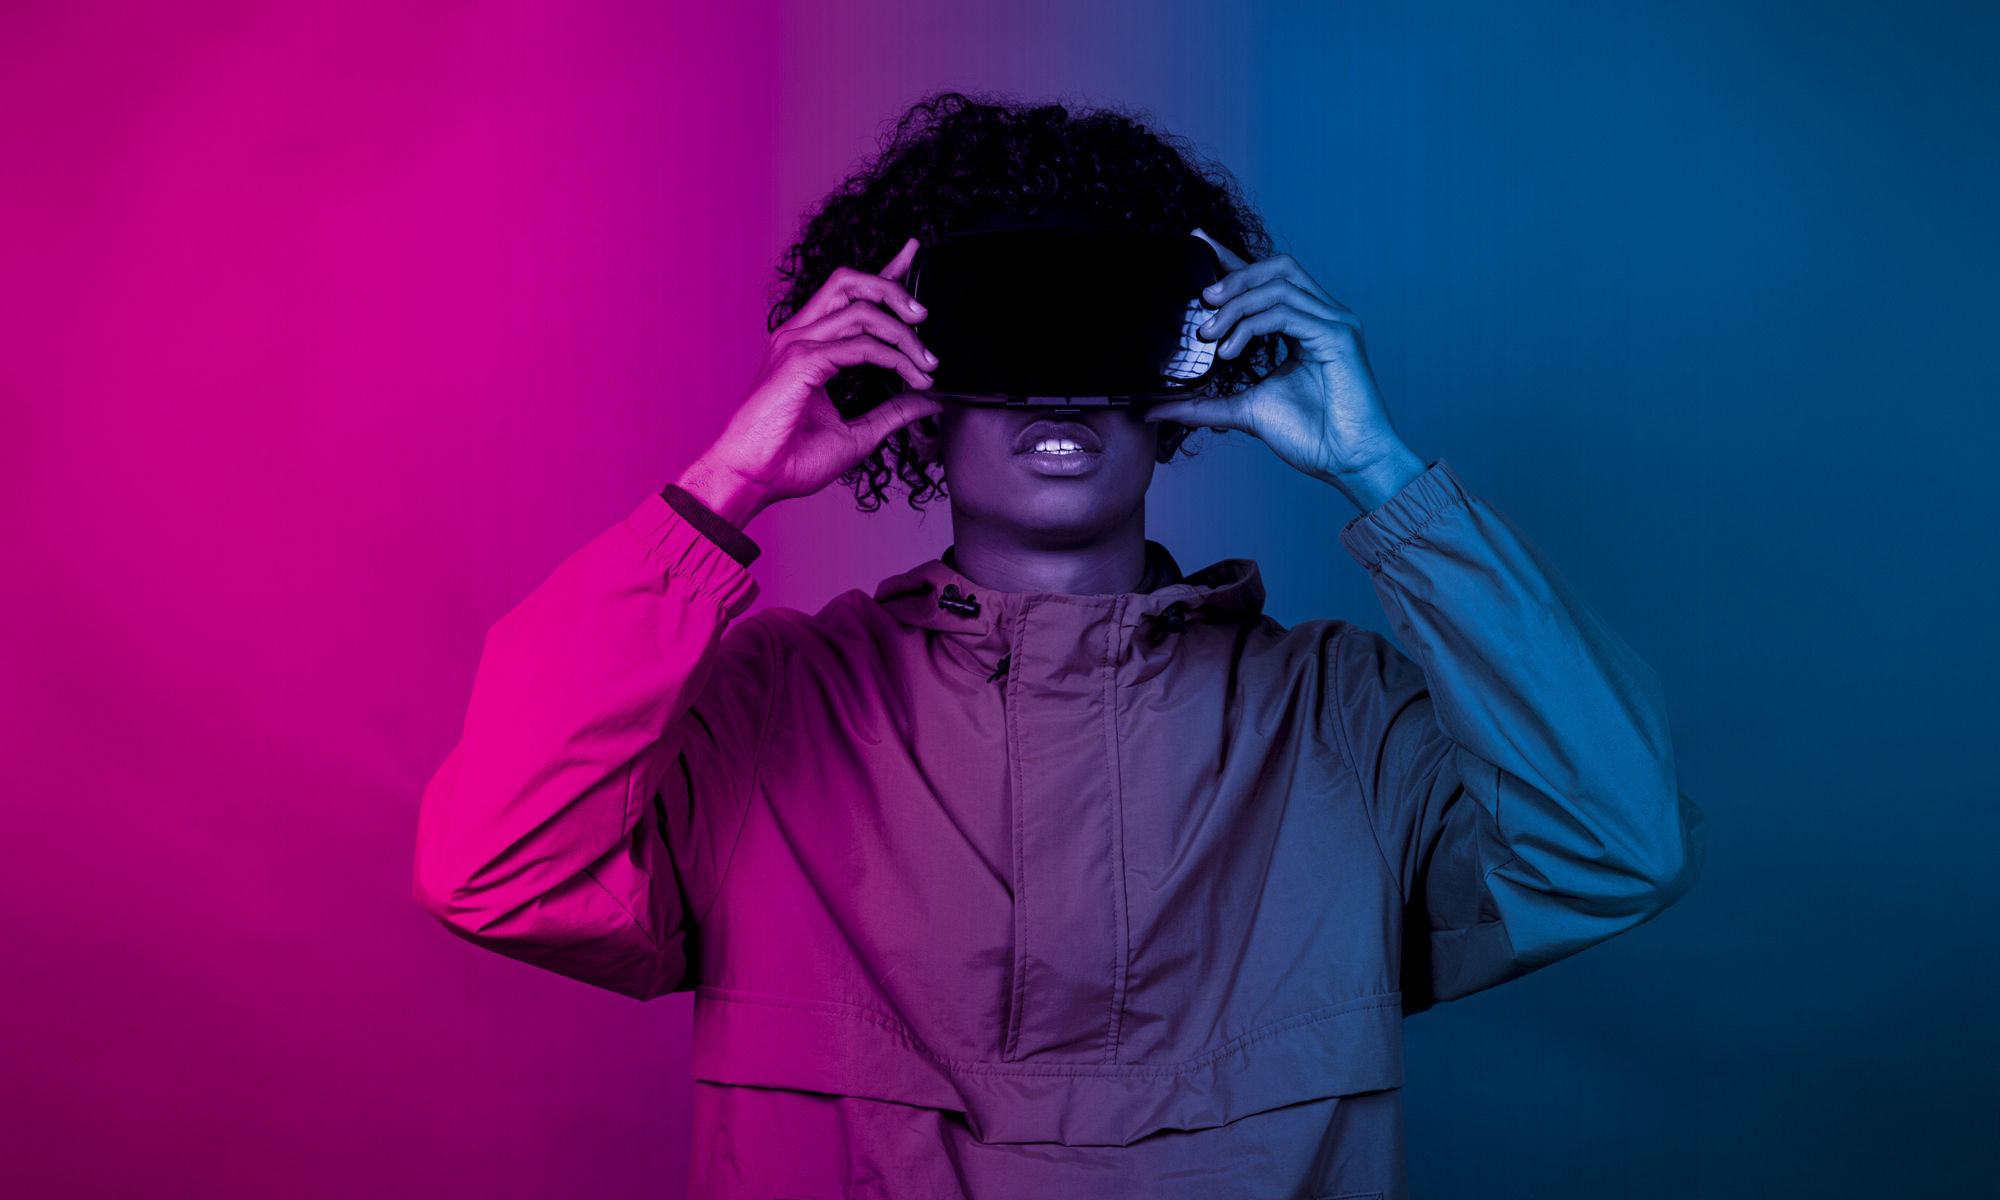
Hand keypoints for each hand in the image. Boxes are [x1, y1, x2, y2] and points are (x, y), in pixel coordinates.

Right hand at [681, 237, 945, 524]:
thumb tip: (930, 400)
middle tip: (925, 315)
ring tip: (927, 362)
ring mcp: (796, 344)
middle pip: (849, 281)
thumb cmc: (791, 460)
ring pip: (861, 309)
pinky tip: (911, 378)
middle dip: (893, 287)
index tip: (913, 254)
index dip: (883, 270)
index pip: (848, 294)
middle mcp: (799, 335)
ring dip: (903, 331)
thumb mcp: (857, 434)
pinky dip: (893, 359)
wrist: (755, 480)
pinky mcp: (801, 361)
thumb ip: (893, 413)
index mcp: (806, 345)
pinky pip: (861, 346)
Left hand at [1144, 229, 1425, 510]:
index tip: (1197, 243)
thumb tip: (1153, 409)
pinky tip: (1231, 349)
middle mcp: (1323, 317)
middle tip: (1202, 301)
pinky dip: (1253, 325)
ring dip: (1237, 303)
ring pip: (1280, 285)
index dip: (1232, 258)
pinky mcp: (1338, 337)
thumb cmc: (1311, 436)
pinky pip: (1288, 312)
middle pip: (1278, 268)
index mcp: (1305, 326)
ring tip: (1210, 333)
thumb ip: (1201, 404)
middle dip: (1234, 275)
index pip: (1267, 279)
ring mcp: (1334, 323)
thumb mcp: (1242, 411)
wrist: (1346, 461)